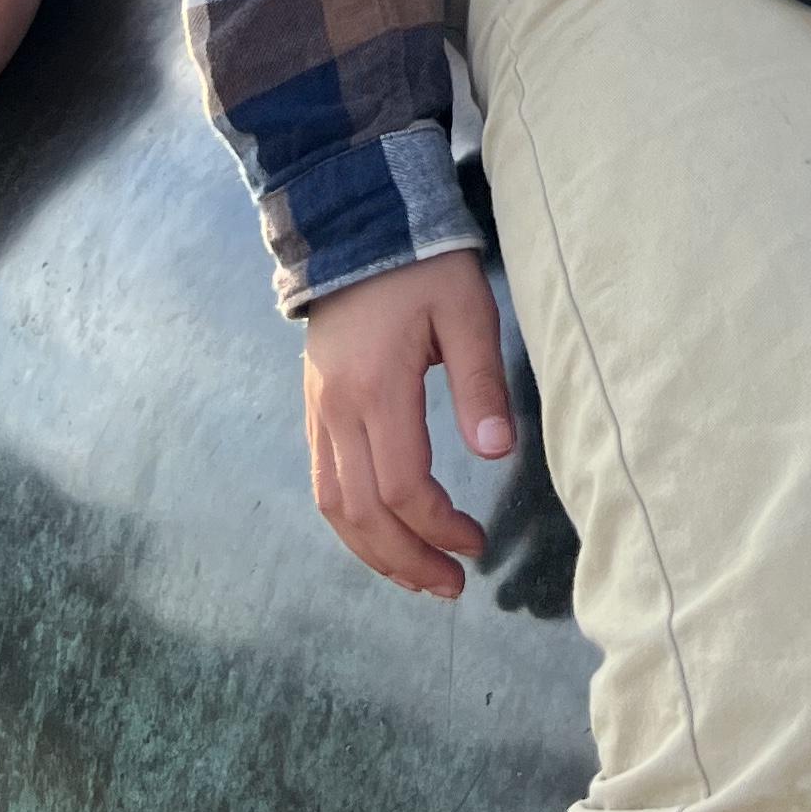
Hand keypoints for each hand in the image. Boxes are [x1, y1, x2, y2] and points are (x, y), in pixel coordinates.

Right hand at [301, 253, 517, 598]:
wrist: (360, 225)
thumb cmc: (424, 267)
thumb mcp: (467, 312)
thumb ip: (480, 383)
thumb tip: (496, 451)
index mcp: (376, 389)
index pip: (401, 487)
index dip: (438, 527)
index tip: (477, 541)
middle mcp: (336, 410)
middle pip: (360, 512)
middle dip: (406, 559)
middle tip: (452, 586)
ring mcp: (318, 411)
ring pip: (333, 505)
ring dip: (373, 551)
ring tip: (418, 578)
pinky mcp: (315, 407)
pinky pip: (324, 481)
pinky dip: (351, 521)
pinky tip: (382, 535)